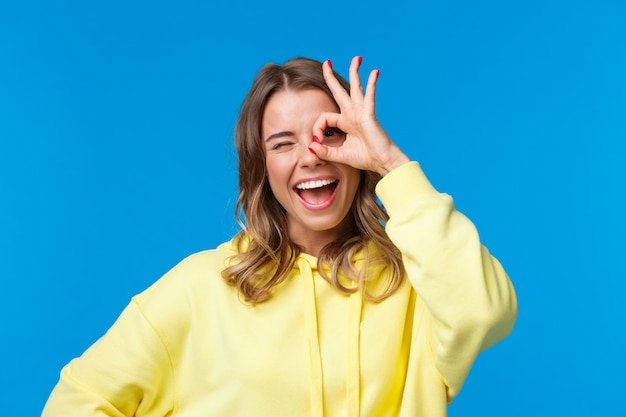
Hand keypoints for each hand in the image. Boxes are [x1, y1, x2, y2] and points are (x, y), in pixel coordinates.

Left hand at [309, 56, 409, 175]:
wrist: (382, 162)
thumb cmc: (364, 158)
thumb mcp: (339, 155)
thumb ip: (324, 151)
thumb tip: (310, 145)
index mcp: (345, 122)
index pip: (324, 117)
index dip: (317, 128)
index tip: (317, 141)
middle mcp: (352, 114)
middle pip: (339, 91)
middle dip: (331, 77)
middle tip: (327, 62)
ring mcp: (361, 113)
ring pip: (356, 88)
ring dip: (355, 72)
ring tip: (356, 58)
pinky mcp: (369, 115)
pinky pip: (369, 97)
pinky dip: (371, 84)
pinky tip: (374, 72)